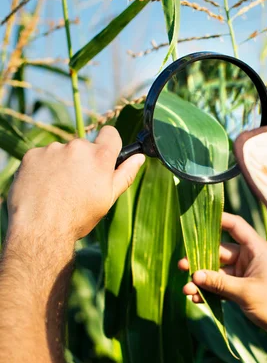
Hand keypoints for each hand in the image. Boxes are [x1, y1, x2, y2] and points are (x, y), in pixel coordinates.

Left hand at [7, 126, 144, 243]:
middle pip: (84, 147)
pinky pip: (41, 158)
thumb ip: (125, 175)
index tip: (104, 158)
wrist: (40, 229)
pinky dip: (42, 170)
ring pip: (61, 153)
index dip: (109, 145)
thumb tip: (139, 158)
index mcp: (100, 157)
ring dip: (61, 166)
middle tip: (76, 188)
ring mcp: (53, 149)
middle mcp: (77, 147)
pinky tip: (41, 189)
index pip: (111, 134)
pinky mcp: (32, 154)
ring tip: (56, 192)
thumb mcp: (108, 199)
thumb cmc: (78, 218)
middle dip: (82, 162)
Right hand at [179, 212, 266, 339]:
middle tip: (181, 266)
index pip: (235, 226)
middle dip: (200, 261)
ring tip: (186, 290)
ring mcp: (246, 274)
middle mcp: (249, 258)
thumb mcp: (245, 292)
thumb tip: (195, 275)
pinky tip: (197, 299)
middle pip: (219, 252)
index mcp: (255, 249)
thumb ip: (219, 283)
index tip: (198, 219)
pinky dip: (211, 292)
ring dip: (203, 280)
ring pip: (218, 272)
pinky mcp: (243, 289)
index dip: (218, 219)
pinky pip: (222, 286)